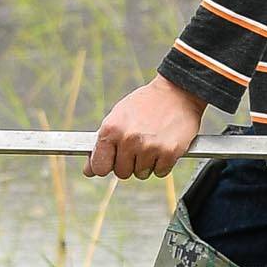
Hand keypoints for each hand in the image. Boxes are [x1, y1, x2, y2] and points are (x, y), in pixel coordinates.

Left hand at [87, 74, 206, 179]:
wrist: (177, 92)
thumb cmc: (145, 105)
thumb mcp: (118, 118)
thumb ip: (103, 144)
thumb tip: (89, 171)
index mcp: (111, 129)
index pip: (100, 166)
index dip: (106, 166)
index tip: (112, 162)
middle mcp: (128, 139)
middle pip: (122, 173)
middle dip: (129, 163)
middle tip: (138, 146)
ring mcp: (149, 147)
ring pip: (141, 174)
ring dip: (147, 163)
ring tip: (152, 142)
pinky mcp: (169, 152)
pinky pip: (160, 172)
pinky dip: (163, 163)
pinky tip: (164, 146)